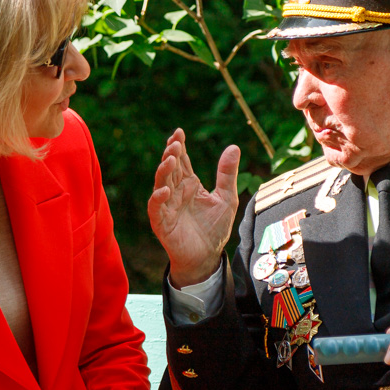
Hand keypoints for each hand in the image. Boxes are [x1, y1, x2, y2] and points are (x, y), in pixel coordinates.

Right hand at [148, 128, 239, 287]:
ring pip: (160, 184)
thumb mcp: (227, 198)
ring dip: (163, 171)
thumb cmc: (215, 229)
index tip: (179, 132)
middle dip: (171, 155)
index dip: (179, 146)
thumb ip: (227, 174)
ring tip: (170, 159)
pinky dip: (158, 198)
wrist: (207, 257)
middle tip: (175, 143)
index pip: (182, 161)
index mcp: (189, 184)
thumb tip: (234, 146)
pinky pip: (156, 208)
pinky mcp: (162, 223)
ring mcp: (167, 206)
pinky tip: (165, 190)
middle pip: (170, 169)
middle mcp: (175, 192)